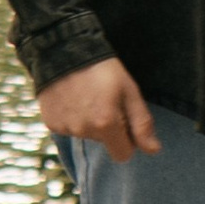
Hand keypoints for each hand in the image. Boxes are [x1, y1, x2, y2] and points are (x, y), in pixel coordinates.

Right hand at [38, 57, 158, 163]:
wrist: (64, 48)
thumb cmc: (103, 68)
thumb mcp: (129, 90)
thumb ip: (142, 123)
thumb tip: (153, 150)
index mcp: (105, 124)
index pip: (122, 155)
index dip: (127, 140)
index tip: (124, 120)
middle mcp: (83, 130)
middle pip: (104, 142)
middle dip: (107, 126)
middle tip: (104, 99)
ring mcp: (65, 128)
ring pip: (85, 135)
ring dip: (88, 121)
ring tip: (86, 94)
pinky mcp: (51, 123)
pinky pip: (68, 128)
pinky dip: (72, 117)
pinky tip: (71, 97)